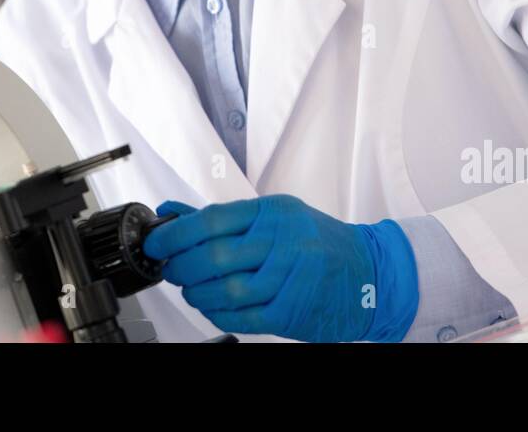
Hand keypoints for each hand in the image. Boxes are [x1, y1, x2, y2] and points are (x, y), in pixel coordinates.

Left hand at [143, 194, 418, 341]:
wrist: (370, 273)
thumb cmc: (318, 243)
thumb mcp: (274, 218)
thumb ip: (223, 217)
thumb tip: (171, 211)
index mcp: (275, 212)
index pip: (212, 219)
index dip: (175, 234)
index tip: (157, 243)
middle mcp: (284, 241)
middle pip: (214, 256)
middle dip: (180, 266)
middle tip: (171, 269)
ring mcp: (290, 277)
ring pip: (225, 289)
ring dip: (196, 293)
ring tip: (192, 289)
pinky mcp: (291, 310)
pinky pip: (241, 316)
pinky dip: (217, 313)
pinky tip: (212, 306)